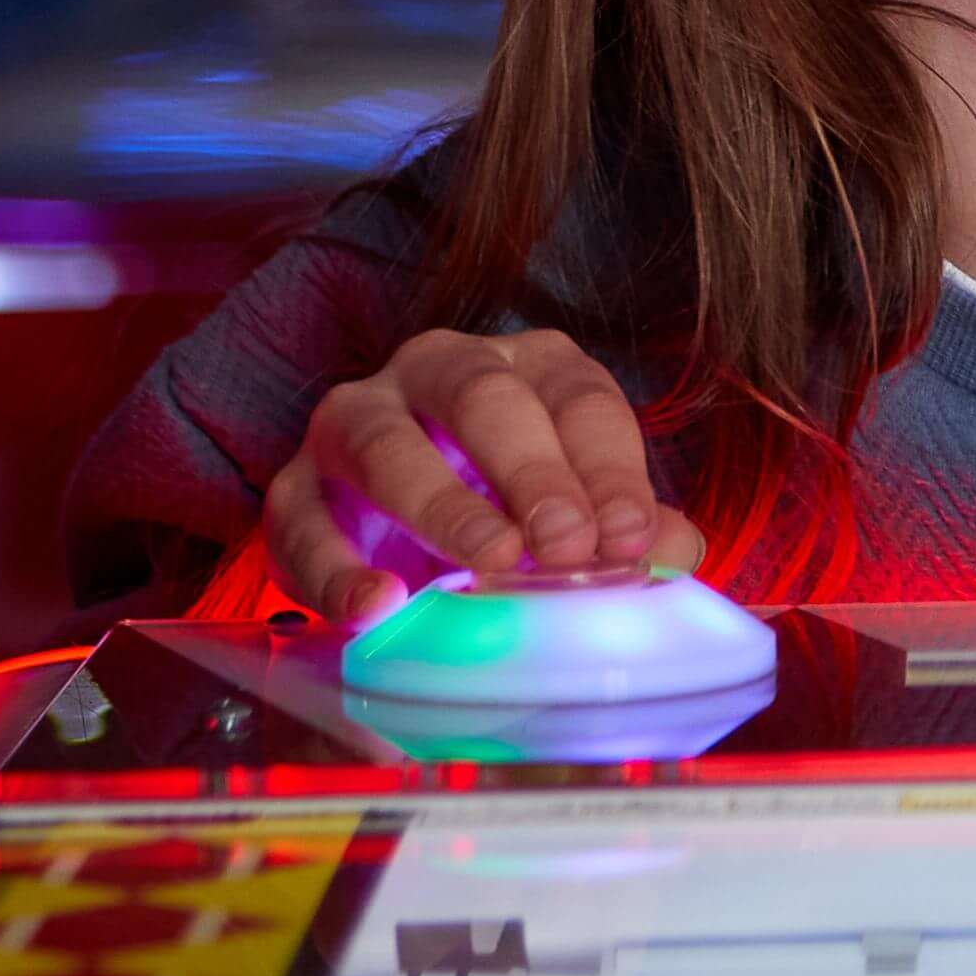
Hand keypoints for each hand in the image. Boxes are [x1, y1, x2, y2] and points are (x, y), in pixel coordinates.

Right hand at [257, 326, 704, 626]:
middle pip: (488, 401)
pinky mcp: (295, 485)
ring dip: (442, 507)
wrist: (383, 521)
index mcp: (528, 367)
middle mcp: (440, 370)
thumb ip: (623, 527)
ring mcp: (359, 418)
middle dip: (533, 473)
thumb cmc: (502, 502)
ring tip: (487, 563)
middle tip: (565, 545)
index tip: (628, 537)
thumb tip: (680, 554)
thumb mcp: (570, 507)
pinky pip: (301, 520)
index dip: (608, 469)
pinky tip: (377, 608)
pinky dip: (335, 569)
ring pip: (387, 443)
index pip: (579, 399)